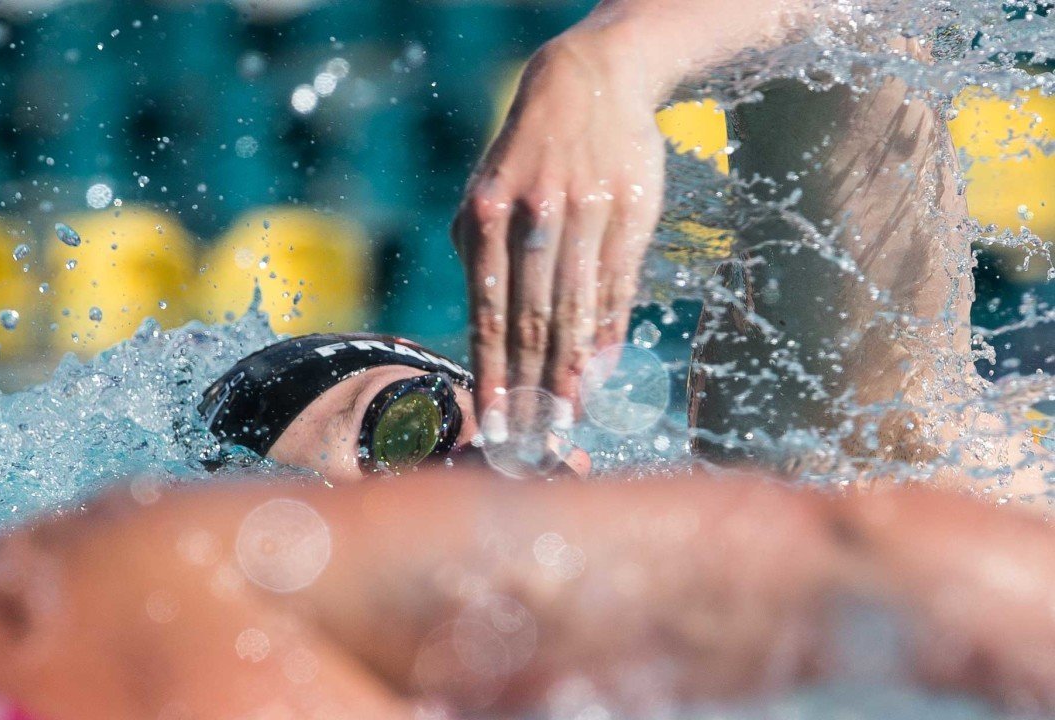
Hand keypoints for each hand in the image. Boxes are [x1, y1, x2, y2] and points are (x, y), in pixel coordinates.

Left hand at [452, 28, 665, 436]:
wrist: (589, 84)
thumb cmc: (527, 156)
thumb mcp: (486, 196)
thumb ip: (484, 264)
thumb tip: (493, 337)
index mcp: (487, 216)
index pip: (488, 312)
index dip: (492, 372)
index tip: (494, 421)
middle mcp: (533, 217)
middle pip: (533, 321)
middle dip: (532, 387)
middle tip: (533, 440)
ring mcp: (584, 215)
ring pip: (576, 310)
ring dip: (570, 371)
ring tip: (567, 418)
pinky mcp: (629, 215)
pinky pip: (616, 287)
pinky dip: (606, 332)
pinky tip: (600, 371)